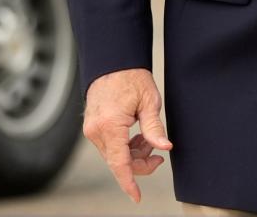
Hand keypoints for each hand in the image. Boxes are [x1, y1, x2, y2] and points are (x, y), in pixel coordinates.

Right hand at [83, 67, 171, 202]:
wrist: (113, 60)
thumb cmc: (132, 77)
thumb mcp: (149, 101)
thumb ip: (154, 128)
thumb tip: (165, 147)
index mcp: (110, 126)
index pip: (120, 164)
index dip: (130, 182)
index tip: (137, 197)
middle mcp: (96, 131)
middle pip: (118, 162)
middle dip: (140, 163)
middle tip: (159, 155)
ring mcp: (91, 130)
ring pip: (114, 155)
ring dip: (133, 153)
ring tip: (149, 139)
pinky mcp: (92, 127)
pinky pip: (109, 146)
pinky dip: (124, 146)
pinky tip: (137, 137)